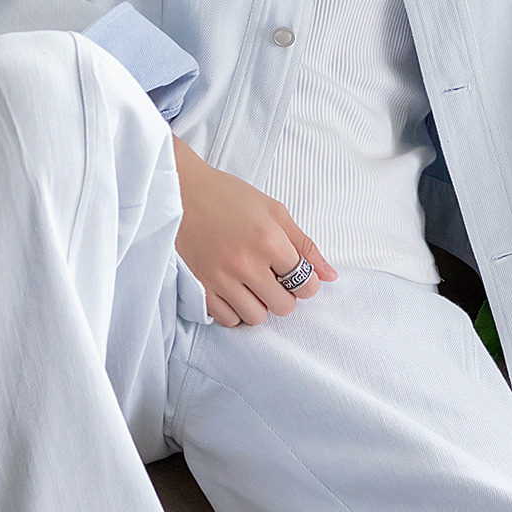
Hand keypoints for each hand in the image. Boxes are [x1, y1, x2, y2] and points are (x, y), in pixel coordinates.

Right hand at [172, 139, 337, 326]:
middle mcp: (245, 263)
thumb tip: (330, 275)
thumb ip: (304, 245)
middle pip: (283, 306)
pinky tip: (234, 291)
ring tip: (252, 285)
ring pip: (256, 317)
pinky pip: (228, 320)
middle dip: (285, 295)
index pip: (305, 284)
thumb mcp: (274, 211)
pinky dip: (235, 310)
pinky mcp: (199, 288)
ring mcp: (220, 278)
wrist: (181, 191)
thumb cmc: (229, 197)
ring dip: (260, 305)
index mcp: (269, 240)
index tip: (297, 274)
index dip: (307, 282)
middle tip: (274, 279)